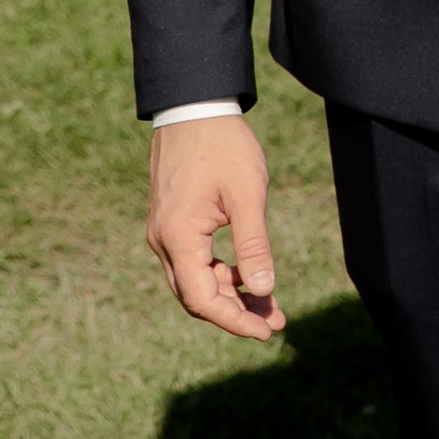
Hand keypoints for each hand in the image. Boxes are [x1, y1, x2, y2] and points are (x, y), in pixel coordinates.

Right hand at [147, 113, 284, 339]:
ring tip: (269, 302)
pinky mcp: (172, 223)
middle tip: (275, 321)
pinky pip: (194, 261)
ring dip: (230, 293)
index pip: (202, 300)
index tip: (265, 331)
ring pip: (196, 280)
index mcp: (178, 237)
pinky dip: (220, 272)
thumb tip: (264, 289)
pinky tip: (248, 274)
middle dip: (236, 312)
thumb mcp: (247, 194)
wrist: (195, 106)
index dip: (234, 320)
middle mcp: (163, 242)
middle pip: (197, 296)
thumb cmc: (223, 146)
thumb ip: (254, 244)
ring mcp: (165, 232)